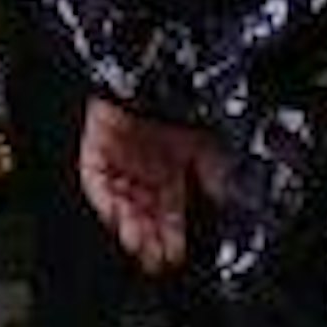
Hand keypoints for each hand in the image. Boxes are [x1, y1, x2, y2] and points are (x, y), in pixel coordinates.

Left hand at [81, 94, 221, 274]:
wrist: (158, 69)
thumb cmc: (186, 100)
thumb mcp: (212, 146)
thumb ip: (219, 178)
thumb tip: (230, 206)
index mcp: (174, 170)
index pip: (171, 215)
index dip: (172, 238)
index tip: (176, 256)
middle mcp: (146, 170)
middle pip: (144, 215)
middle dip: (150, 239)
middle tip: (156, 258)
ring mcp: (121, 161)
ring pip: (120, 205)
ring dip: (129, 227)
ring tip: (139, 243)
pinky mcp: (98, 149)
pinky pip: (96, 182)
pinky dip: (106, 201)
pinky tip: (118, 217)